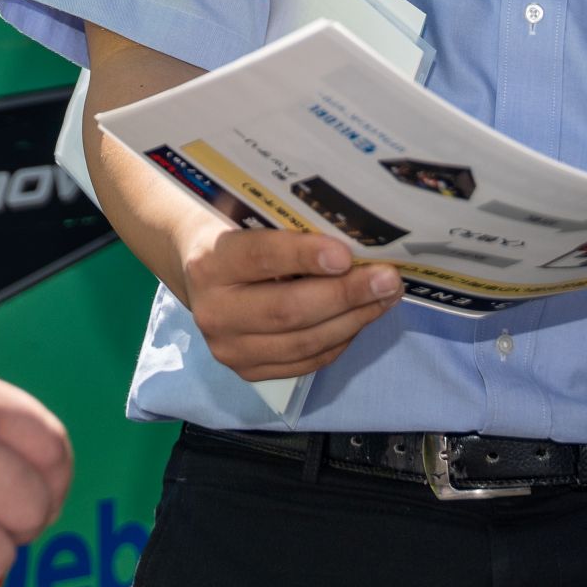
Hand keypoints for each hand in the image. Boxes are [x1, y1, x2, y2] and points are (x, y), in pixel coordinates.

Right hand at [180, 224, 404, 381]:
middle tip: (387, 279)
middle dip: (345, 295)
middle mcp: (213, 311)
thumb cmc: (235, 231)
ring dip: (353, 321)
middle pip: (287, 310)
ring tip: (386, 297)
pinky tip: (361, 317)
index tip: (346, 255)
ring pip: (302, 342)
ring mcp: (229, 349)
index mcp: (209, 262)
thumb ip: (286, 223)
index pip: (259, 258)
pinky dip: (339, 340)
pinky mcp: (248, 371)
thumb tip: (354, 231)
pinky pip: (305, 362)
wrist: (198, 271)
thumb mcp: (247, 215)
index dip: (304, 256)